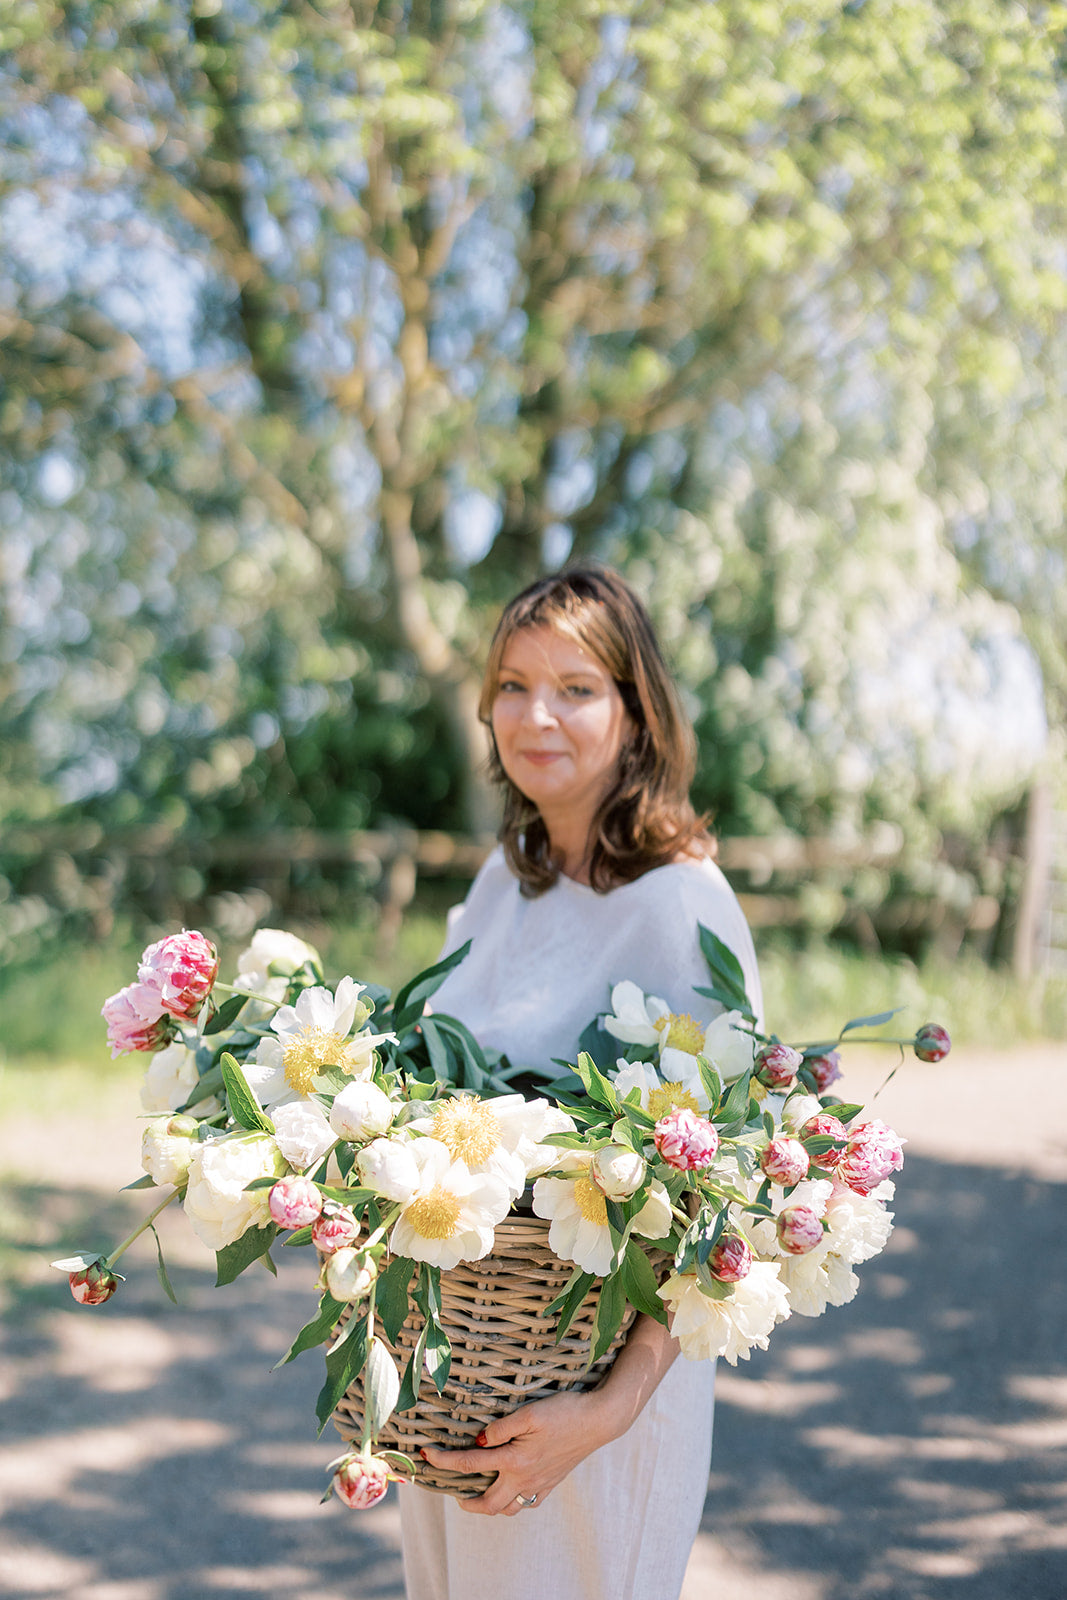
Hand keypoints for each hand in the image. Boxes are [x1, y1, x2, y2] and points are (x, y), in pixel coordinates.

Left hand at [420, 1389, 613, 1515]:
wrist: (600, 1420)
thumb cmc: (565, 1411)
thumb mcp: (530, 1413)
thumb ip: (501, 1428)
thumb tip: (479, 1440)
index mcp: (515, 1461)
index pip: (470, 1465)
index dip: (443, 1461)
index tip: (425, 1456)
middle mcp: (525, 1479)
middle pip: (488, 1504)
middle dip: (465, 1501)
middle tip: (452, 1491)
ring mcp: (540, 1484)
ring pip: (508, 1509)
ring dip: (489, 1505)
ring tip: (477, 1492)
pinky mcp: (552, 1482)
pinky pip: (528, 1503)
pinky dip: (513, 1502)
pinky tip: (511, 1488)